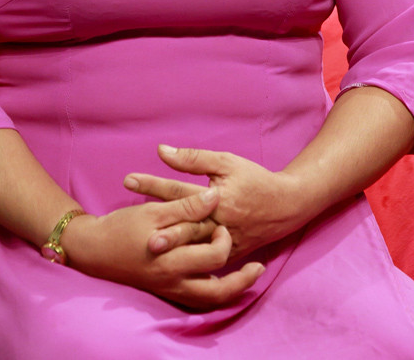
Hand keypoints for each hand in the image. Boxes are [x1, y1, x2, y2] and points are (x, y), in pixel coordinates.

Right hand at [61, 187, 264, 309]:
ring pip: (210, 301)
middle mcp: (174, 282)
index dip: (224, 236)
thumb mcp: (154, 212)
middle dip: (241, 279)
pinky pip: (196, 301)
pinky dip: (212, 293)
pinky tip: (220, 279)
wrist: (92, 250)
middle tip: (255, 264)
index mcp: (173, 260)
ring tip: (250, 276)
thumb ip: (186, 207)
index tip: (224, 221)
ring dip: (232, 291)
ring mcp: (169, 291)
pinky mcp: (164, 292)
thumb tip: (214, 196)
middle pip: (220, 290)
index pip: (215, 254)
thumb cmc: (122, 227)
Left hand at [125, 144, 302, 259]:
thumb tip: (161, 151)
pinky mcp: (230, 255)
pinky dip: (188, 260)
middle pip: (181, 222)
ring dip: (169, 242)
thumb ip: (193, 158)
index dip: (153, 184)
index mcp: (216, 198)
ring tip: (144, 244)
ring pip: (191, 245)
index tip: (128, 179)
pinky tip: (168, 261)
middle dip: (154, 221)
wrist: (286, 206)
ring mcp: (224, 243)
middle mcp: (218, 223)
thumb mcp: (226, 162)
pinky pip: (206, 261)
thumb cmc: (254, 179)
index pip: (178, 189)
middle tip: (127, 221)